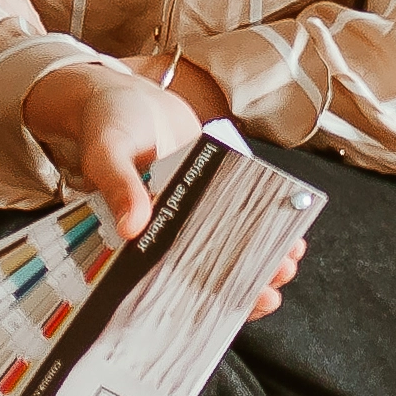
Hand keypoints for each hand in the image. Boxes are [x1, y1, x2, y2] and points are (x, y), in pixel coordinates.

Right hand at [20, 58, 304, 319]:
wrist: (121, 89)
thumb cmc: (106, 123)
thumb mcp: (106, 152)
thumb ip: (118, 186)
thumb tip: (133, 226)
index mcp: (140, 234)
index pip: (172, 279)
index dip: (205, 298)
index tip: (238, 305)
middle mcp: (170, 225)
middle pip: (209, 265)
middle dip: (245, 280)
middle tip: (274, 283)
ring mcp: (196, 204)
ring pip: (232, 240)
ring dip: (262, 252)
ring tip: (289, 258)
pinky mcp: (216, 178)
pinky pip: (243, 202)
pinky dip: (267, 213)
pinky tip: (290, 219)